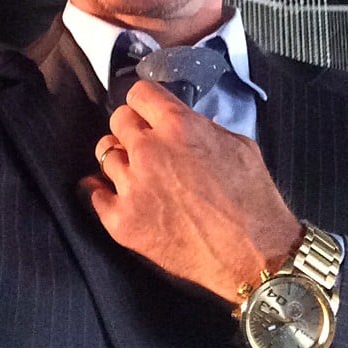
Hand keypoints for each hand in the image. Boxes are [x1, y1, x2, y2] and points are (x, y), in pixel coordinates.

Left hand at [79, 80, 302, 303]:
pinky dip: (104, 192)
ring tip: (137, 172)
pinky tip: (118, 194)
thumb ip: (204, 126)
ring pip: (104, 154)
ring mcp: (132, 186)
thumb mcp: (238, 144)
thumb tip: (187, 122)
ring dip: (121, 159)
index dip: (145, 102)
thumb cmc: (253, 199)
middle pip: (118, 120)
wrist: (254, 254)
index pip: (139, 93)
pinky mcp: (122, 220)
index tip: (147, 112)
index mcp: (178, 125)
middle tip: (145, 142)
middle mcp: (149, 150)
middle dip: (132, 127)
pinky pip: (94, 193)